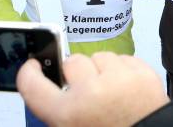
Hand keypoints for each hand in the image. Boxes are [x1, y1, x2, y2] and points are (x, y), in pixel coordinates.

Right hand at [17, 52, 168, 126]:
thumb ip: (59, 108)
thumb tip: (51, 83)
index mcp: (68, 115)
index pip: (33, 83)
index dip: (29, 72)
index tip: (33, 66)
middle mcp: (92, 93)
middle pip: (72, 61)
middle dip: (78, 74)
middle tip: (88, 90)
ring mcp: (120, 79)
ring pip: (100, 56)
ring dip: (102, 70)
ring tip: (112, 91)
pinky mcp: (142, 72)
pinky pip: (124, 58)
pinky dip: (123, 70)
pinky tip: (127, 88)